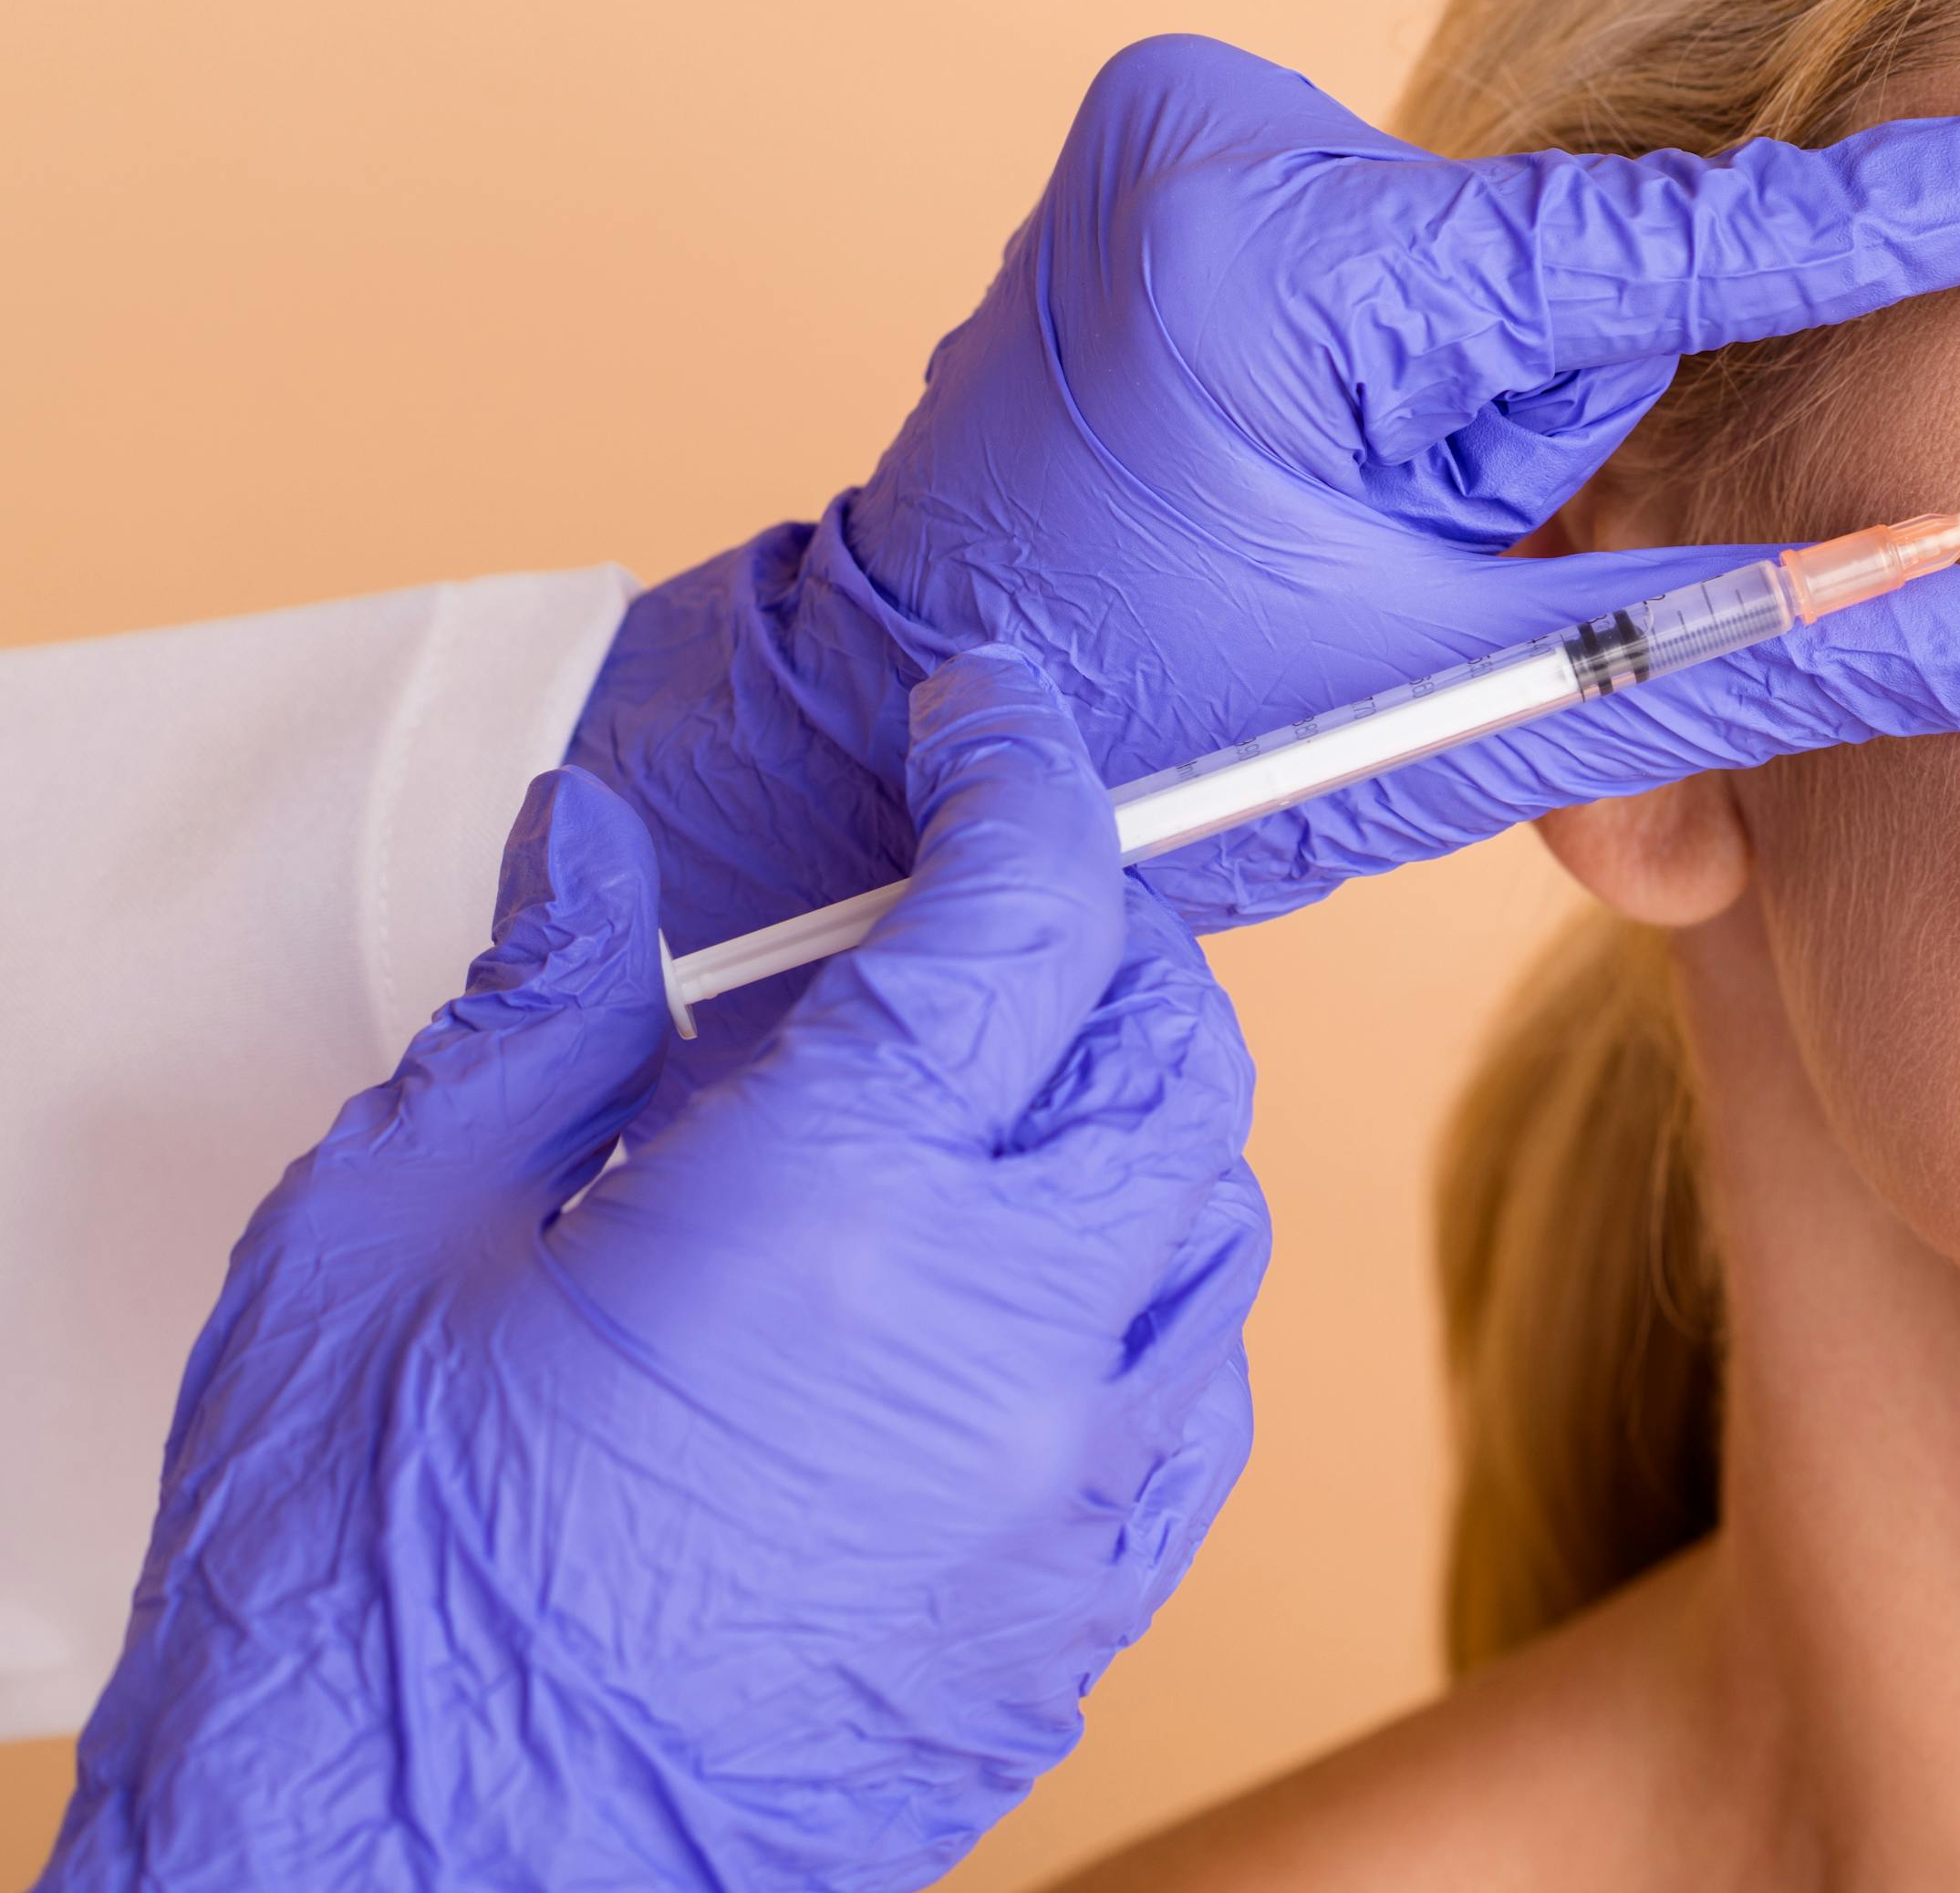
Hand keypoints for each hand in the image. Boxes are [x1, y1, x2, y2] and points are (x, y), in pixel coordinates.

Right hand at [45, 650, 1263, 1892]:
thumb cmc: (366, 1599)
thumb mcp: (394, 1241)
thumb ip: (544, 1008)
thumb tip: (596, 854)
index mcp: (843, 1210)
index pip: (1030, 907)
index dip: (1021, 771)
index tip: (988, 719)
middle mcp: (1015, 1346)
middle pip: (1169, 1049)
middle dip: (1088, 937)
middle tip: (959, 914)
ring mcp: (1071, 1501)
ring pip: (1210, 1217)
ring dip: (1122, 1117)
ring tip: (963, 1106)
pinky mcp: (1074, 1621)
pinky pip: (1192, 1399)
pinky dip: (1137, 1294)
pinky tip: (1006, 1294)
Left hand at [573, 37, 1959, 1058]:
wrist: (882, 726)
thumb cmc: (1141, 745)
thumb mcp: (1453, 717)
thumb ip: (1735, 658)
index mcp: (1287, 264)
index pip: (1678, 243)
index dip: (1903, 219)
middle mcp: (1233, 147)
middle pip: (1586, 293)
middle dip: (1611, 466)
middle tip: (1509, 604)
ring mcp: (1198, 145)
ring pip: (1511, 302)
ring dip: (1520, 458)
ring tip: (1390, 597)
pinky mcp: (1192, 173)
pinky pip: (1428, 289)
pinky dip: (1453, 418)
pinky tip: (1361, 528)